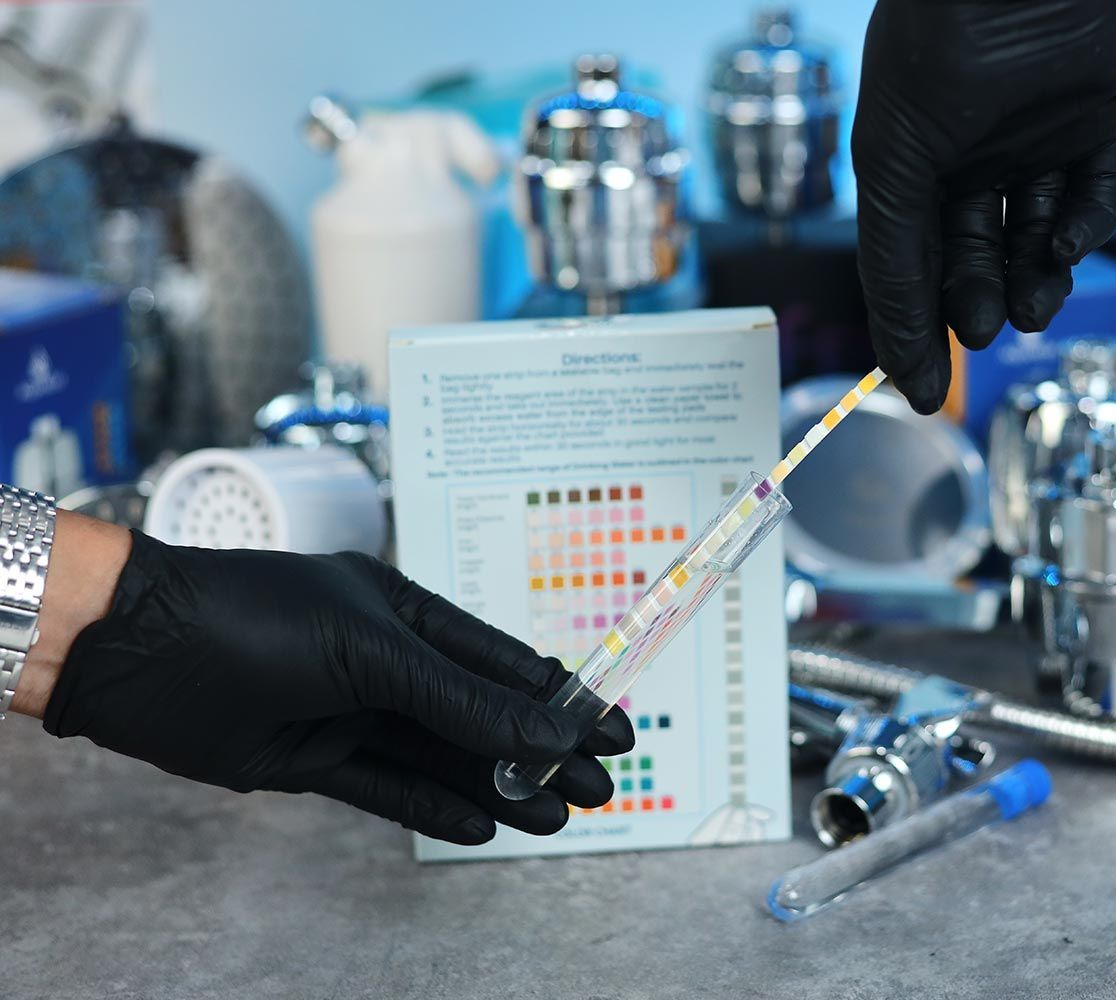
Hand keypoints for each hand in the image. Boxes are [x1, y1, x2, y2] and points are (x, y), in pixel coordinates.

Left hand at [39, 528, 632, 844]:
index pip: (502, 661)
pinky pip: (385, 786)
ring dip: (498, 786)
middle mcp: (383, 661)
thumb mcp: (374, 654)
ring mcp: (348, 710)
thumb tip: (546, 733)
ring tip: (554, 817)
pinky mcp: (309, 758)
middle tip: (597, 788)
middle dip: (540, 752)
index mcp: (405, 612)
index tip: (614, 727)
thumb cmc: (258, 619)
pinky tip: (482, 823)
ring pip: (440, 757)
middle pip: (480, 716)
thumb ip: (462, 700)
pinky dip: (432, 805)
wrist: (136, 650)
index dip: (560, 697)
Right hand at [853, 0, 1115, 412]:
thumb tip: (905, 366)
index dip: (918, 323)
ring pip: (1041, 237)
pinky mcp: (1102, 118)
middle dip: (979, 299)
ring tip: (1028, 307)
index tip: (925, 388)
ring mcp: (1041, 137)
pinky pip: (1097, 192)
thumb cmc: (934, 50)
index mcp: (915, 163)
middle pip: (979, 256)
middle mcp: (976, 155)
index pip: (915, 261)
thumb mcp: (894, 168)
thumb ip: (895, 266)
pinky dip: (1085, 229)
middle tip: (982, 328)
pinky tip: (1064, 245)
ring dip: (1035, 281)